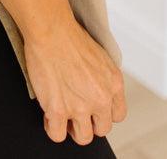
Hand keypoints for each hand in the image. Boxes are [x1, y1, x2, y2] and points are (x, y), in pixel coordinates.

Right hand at [23, 11, 126, 145]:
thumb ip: (102, 78)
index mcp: (114, 83)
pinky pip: (57, 135)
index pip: (117, 114)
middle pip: (102, 128)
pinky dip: (52, 128)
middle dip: (89, 122)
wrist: (51, 30)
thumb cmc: (70, 34)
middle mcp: (100, 98)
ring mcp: (80, 107)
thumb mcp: (99, 56)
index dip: (103, 113)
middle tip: (77, 113)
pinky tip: (49, 116)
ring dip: (72, 128)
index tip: (94, 110)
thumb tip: (95, 89)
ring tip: (63, 116)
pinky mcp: (58, 111)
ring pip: (83, 137)